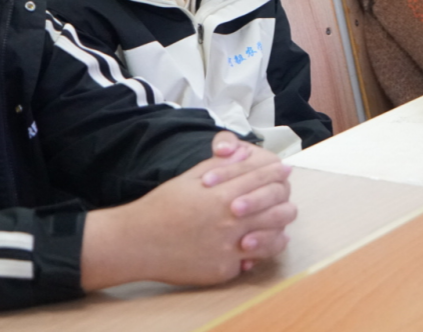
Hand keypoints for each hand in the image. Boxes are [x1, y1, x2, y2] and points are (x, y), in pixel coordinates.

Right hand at [80, 132, 295, 289]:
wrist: (137, 242)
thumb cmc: (161, 207)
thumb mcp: (189, 178)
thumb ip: (219, 165)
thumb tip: (242, 151)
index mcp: (221, 194)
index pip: (261, 178)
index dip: (275, 171)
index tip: (283, 169)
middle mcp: (228, 221)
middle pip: (275, 207)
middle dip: (283, 196)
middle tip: (285, 192)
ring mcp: (227, 248)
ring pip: (272, 236)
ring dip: (280, 225)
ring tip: (281, 218)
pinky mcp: (223, 269)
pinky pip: (254, 259)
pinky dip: (263, 250)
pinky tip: (265, 241)